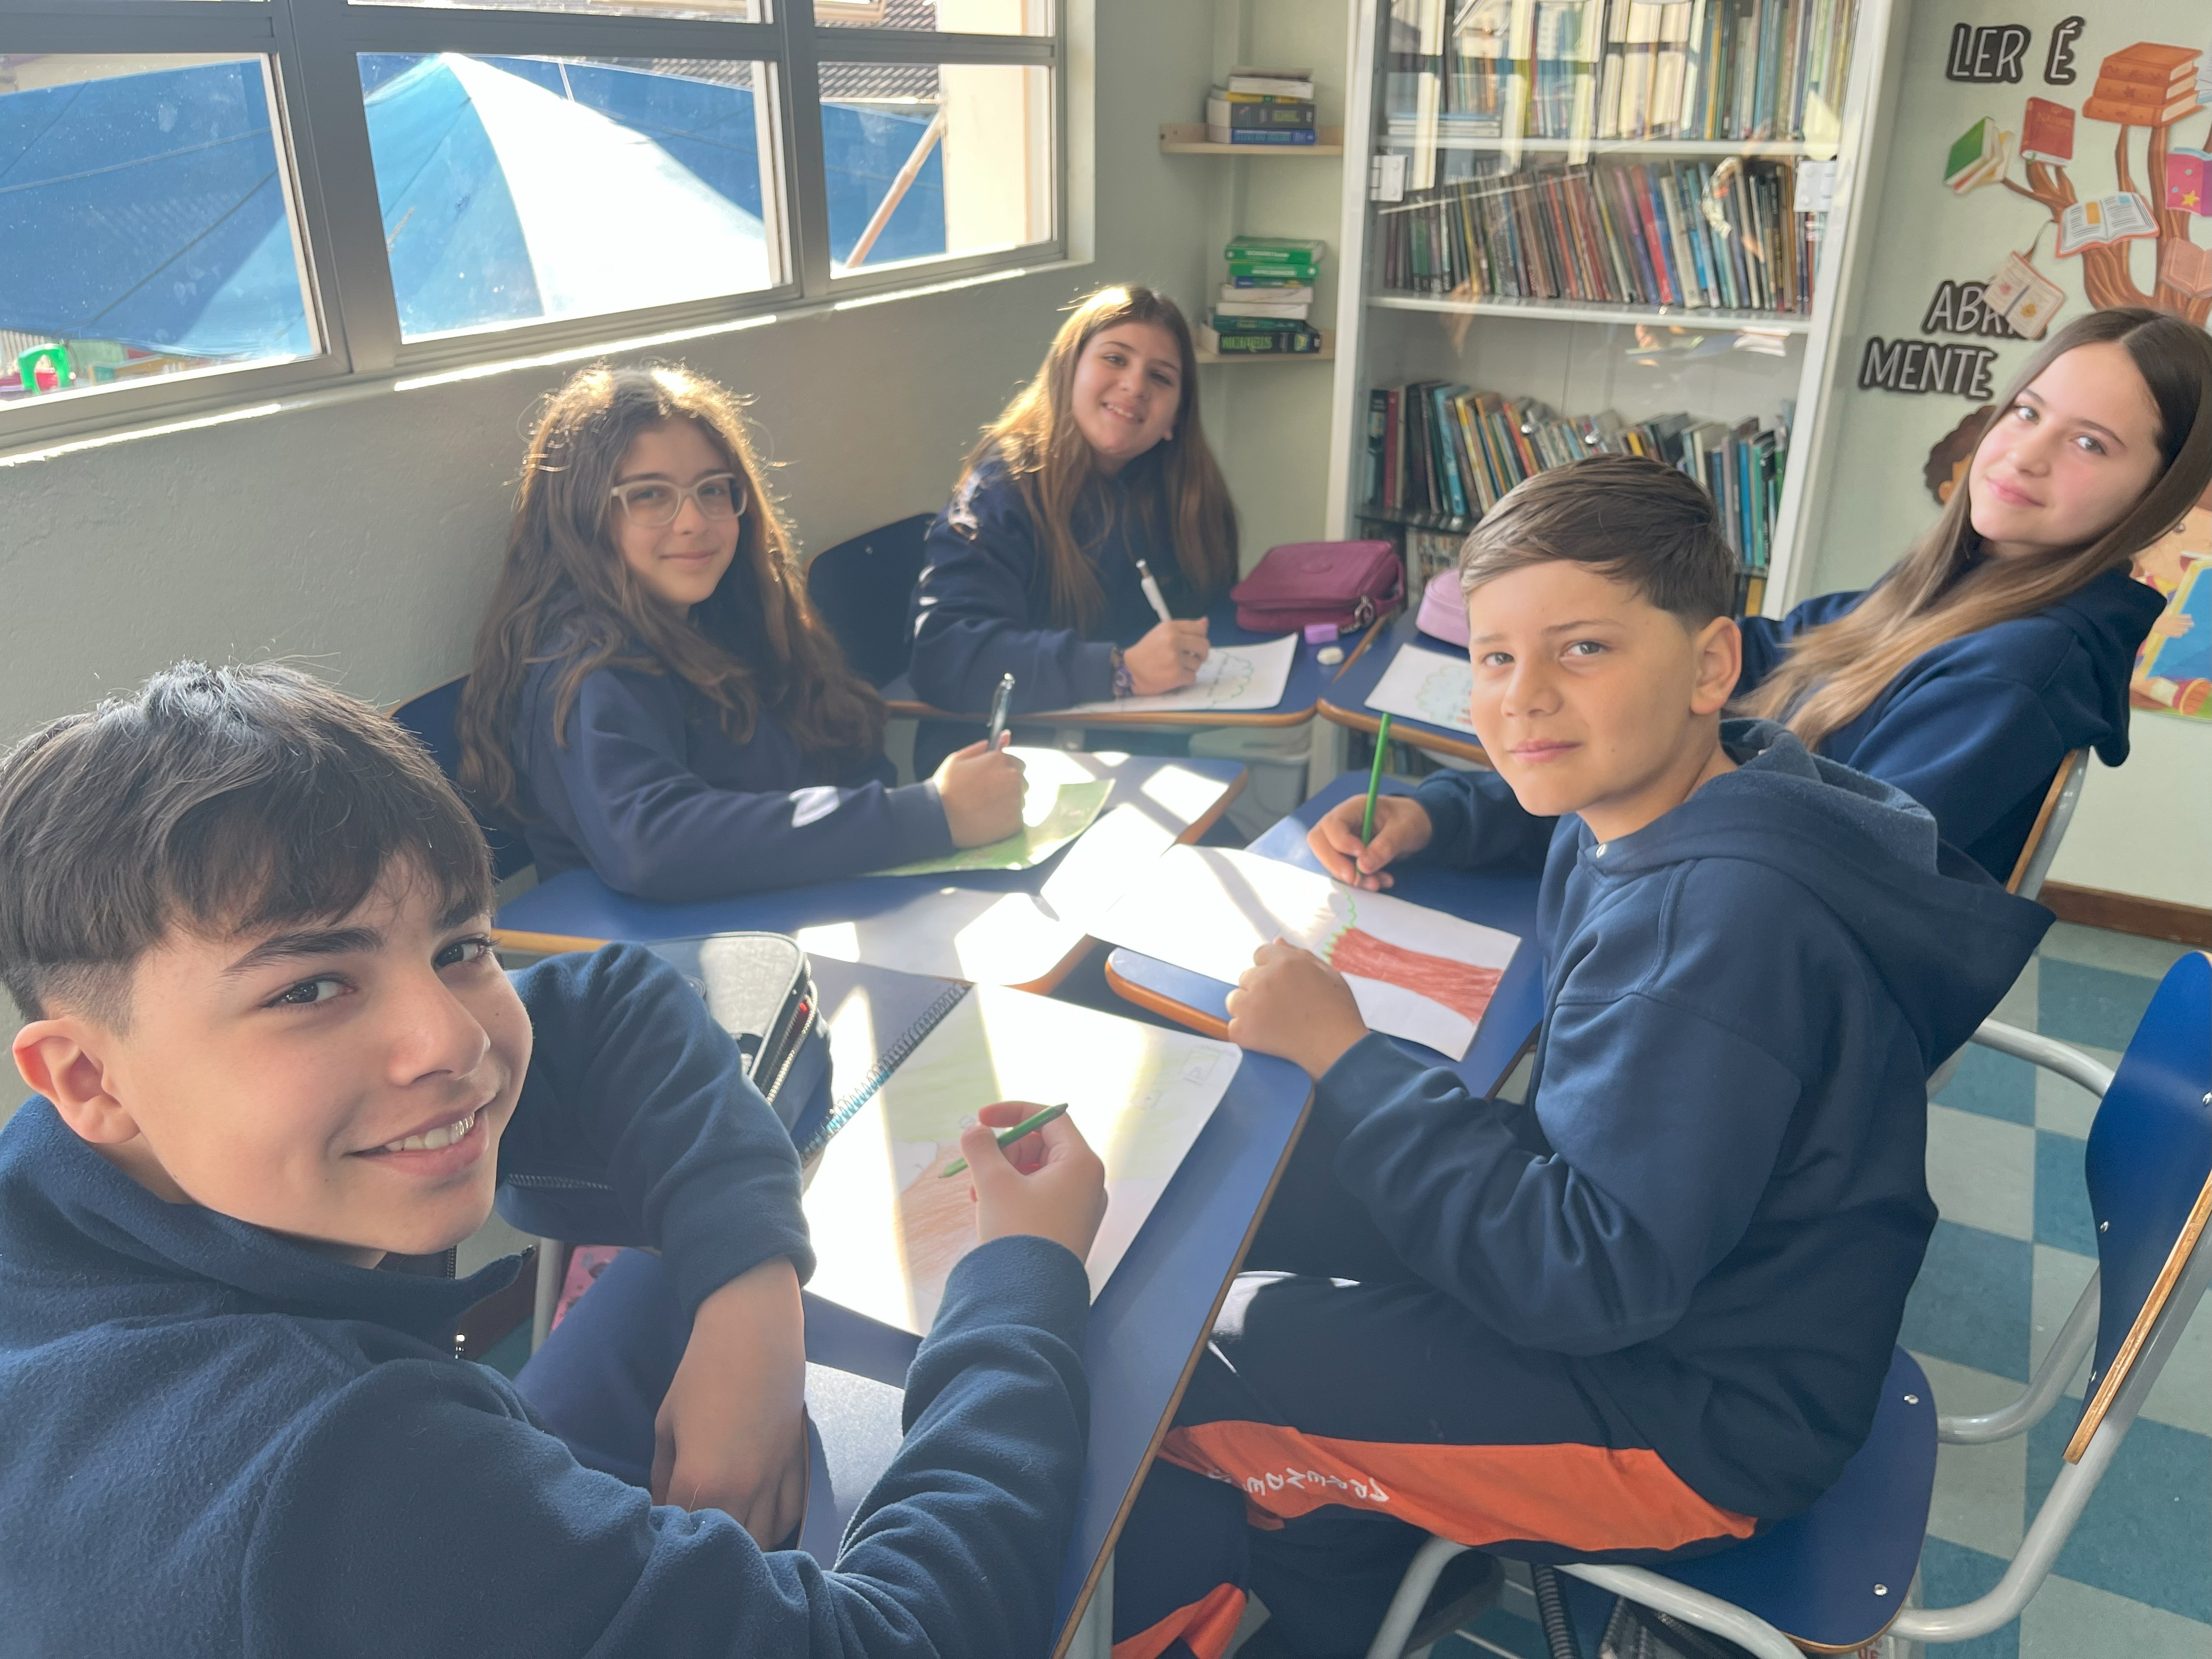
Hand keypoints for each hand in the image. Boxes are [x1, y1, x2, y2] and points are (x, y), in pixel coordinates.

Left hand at [651, 1257, 807, 1546]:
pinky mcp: (795, 1465)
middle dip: (705, 1545)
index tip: (659, 1528)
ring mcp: (774, 1479)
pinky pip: (789, 1516)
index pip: (680, 1530)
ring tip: (724, 1528)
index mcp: (700, 1479)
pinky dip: (773, 1525)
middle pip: (725, 1546)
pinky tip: (756, 1516)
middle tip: (692, 1529)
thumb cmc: (701, 1374)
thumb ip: (662, 1474)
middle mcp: (741, 1489)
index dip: (666, 1532)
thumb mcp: (667, 1425)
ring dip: (741, 1541)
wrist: (753, 1332)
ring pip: (762, 1541)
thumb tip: (662, 1505)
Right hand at [934, 735, 1025, 846]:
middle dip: (1008, 788)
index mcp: (1000, 760)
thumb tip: (1004, 737)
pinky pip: (1017, 819)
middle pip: (1021, 783)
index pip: (1017, 765)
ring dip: (1008, 805)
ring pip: (1019, 801)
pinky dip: (1007, 822)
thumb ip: (981, 749)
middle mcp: (1013, 777)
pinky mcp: (1015, 821)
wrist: (939, 817)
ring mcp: (1016, 799)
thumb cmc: (945, 788)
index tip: (992, 783)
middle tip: (987, 798)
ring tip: (986, 811)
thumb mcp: (957, 760)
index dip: (1003, 774)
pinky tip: (989, 822)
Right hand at [965, 1100, 1106, 1260]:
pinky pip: (1041, 1197)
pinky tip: (990, 1210)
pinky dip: (1014, 1195)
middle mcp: (1088, 1182)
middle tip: (977, 1169)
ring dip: (1004, 1175)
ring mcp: (1081, 1207)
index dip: (1013, 1112)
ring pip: (1038, 1172)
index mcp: (1081, 1163)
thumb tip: (975, 1131)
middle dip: (1004, 1152)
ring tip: (977, 1195)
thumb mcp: (994, 1183)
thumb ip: (982, 1148)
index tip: (981, 1119)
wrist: (1031, 1297)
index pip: (1049, 1117)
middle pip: (1042, 1145)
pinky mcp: (1069, 1228)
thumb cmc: (1019, 1233)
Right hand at [1122, 618, 1210, 694]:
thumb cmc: (1147, 651)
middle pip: (1204, 646)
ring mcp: (1175, 658)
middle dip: (1201, 654)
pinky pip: (1193, 677)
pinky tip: (1174, 676)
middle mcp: (1173, 640)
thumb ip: (1185, 628)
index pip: (1200, 629)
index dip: (1200, 638)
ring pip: (1198, 663)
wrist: (1129, 671)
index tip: (1193, 645)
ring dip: (1190, 668)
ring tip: (1176, 667)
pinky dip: (1186, 679)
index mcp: (1170, 628)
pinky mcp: (1175, 675)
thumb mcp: (1162, 633)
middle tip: (1193, 658)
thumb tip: (1205, 622)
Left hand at [1225, 939, 1370, 1078]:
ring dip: (1247, 1008)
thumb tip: (1277, 940)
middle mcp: (1263, 978)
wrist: (1337, 1046)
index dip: (1269, 969)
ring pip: (1234, 1000)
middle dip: (1259, 989)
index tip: (1280, 985)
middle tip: (1280, 1007)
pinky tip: (1265, 1037)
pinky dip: (1245, 1032)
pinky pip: (1232, 1026)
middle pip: (1246, 977)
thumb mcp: (1326, 973)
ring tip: (1271, 1022)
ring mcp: (1250, 1004)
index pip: (1260, 954)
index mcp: (1284, 962)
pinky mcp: (1243, 1030)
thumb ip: (1298, 954)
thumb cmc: (1338, 1010)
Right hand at [1307, 794, 1432, 890]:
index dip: (1340, 842)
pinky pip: (1344, 871)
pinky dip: (1360, 881)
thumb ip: (1386, 845)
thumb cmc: (1411, 819)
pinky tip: (1380, 881)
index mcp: (1353, 808)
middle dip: (1335, 864)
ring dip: (1351, 877)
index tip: (1360, 855)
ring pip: (1330, 861)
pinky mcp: (1347, 857)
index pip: (1332, 824)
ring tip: (1378, 883)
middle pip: (1319, 842)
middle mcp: (1342, 824)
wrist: (1417, 826)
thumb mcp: (1405, 829)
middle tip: (1355, 879)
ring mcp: (1342, 841)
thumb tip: (1363, 867)